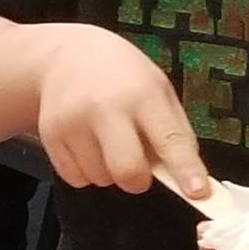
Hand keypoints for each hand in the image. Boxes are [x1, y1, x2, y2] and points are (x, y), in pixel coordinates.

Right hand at [36, 24, 205, 196]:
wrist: (67, 56)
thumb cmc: (124, 78)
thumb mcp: (159, 91)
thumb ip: (176, 134)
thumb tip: (192, 181)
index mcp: (142, 95)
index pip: (169, 139)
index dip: (185, 169)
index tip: (198, 193)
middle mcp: (105, 108)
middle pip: (127, 171)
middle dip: (138, 180)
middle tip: (139, 166)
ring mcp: (73, 123)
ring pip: (101, 179)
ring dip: (110, 172)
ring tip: (109, 142)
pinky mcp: (50, 136)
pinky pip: (76, 178)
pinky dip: (88, 171)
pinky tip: (89, 144)